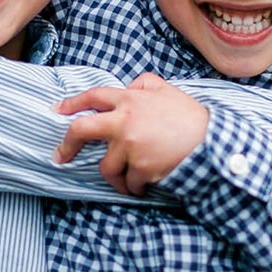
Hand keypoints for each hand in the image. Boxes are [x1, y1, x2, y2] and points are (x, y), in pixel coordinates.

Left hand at [54, 73, 210, 195]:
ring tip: (130, 179)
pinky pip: (129, 184)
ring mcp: (131, 146)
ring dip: (116, 177)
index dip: (73, 103)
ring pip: (106, 167)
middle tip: (60, 157)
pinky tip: (148, 183)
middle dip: (67, 145)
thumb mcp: (168, 91)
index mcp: (130, 100)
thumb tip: (126, 88)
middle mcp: (125, 121)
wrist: (213, 143)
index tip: (57, 111)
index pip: (94, 96)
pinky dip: (135, 187)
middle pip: (81, 130)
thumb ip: (144, 84)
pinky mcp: (140, 168)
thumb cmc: (191, 118)